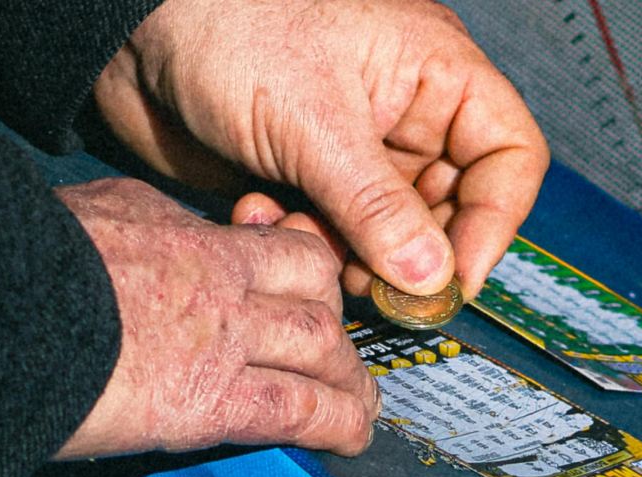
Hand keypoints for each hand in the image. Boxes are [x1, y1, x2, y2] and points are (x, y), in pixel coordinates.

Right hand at [53, 178, 377, 459]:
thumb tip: (149, 227)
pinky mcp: (211, 400)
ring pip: (322, 348)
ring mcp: (222, 341)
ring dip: (348, 377)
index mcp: (187, 236)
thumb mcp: (94, 212)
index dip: (306, 270)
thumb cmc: (18, 261)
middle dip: (334, 323)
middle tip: (338, 351)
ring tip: (358, 400)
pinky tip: (352, 437)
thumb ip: (139, 222)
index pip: (278, 245)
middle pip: (315, 289)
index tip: (306, 292)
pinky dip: (336, 424)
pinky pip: (299, 410)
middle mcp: (219, 282)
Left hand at [94, 0, 548, 298]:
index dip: (493, 223)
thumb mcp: (316, 121)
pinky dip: (301, 240)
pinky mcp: (303, 178)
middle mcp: (402, 116)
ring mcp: (352, 150)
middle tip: (371, 286)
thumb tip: (432, 279)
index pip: (508, 157)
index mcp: (433, 75)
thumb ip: (378, 208)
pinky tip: (258, 216)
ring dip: (345, 252)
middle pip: (447, 209)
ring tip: (298, 234)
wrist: (132, 30)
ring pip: (383, 233)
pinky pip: (328, 233)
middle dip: (409, 253)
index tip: (456, 280)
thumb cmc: (229, 24)